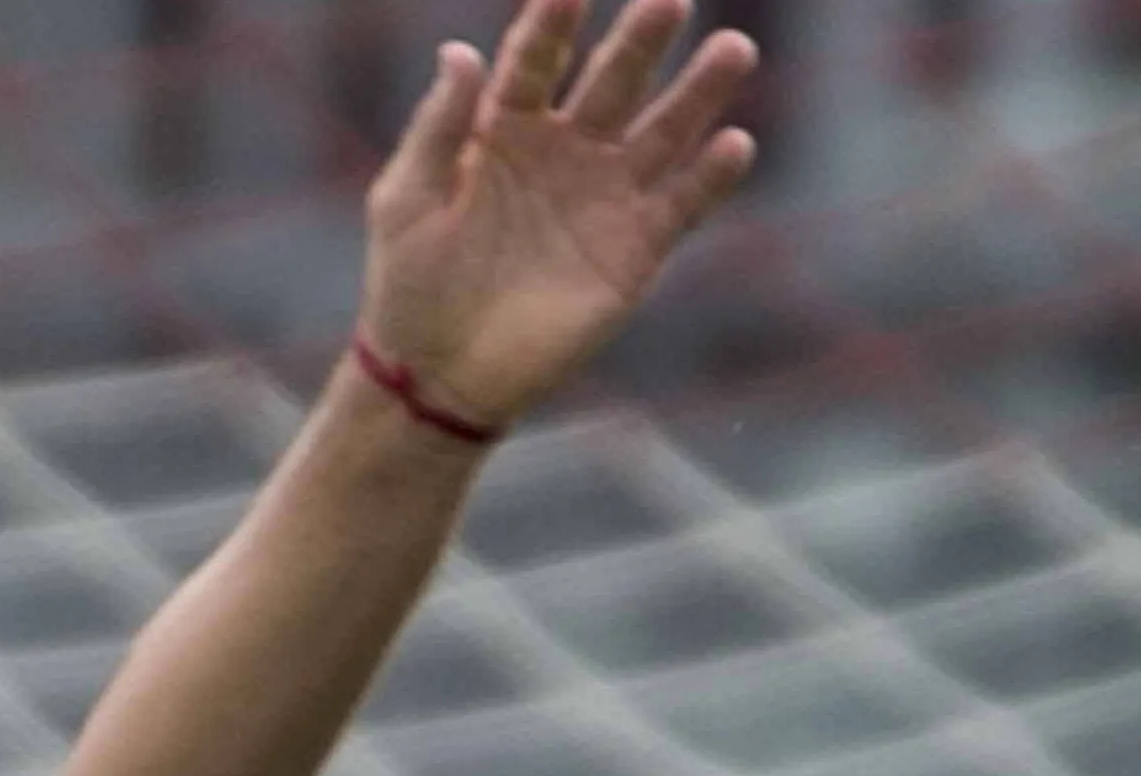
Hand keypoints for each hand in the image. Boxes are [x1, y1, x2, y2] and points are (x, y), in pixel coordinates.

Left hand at [355, 0, 761, 434]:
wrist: (436, 375)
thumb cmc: (408, 284)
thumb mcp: (405, 200)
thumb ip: (438, 128)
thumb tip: (460, 51)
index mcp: (504, 131)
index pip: (535, 62)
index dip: (553, 24)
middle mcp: (564, 151)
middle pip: (612, 82)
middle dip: (640, 41)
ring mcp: (604, 197)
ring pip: (663, 132)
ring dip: (699, 92)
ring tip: (733, 48)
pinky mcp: (634, 251)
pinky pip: (682, 205)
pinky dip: (710, 178)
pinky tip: (735, 144)